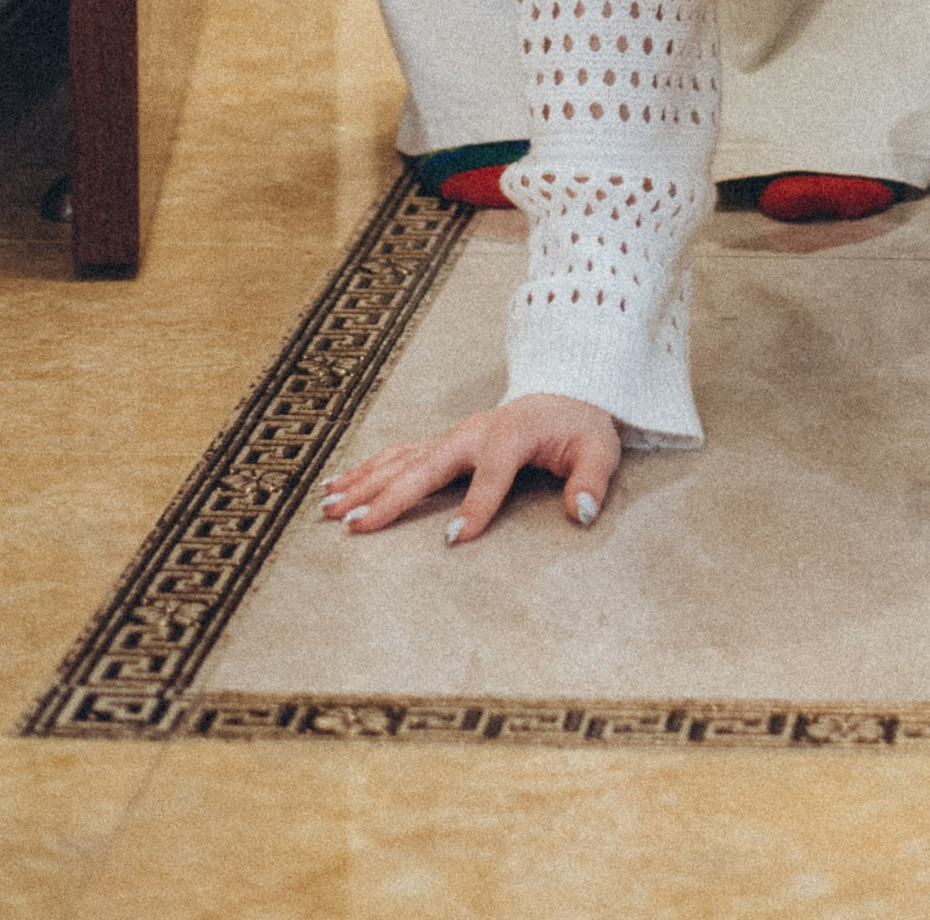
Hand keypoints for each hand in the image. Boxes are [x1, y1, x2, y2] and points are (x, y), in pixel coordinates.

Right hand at [318, 394, 619, 544]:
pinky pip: (400, 455)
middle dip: (391, 496)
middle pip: (428, 464)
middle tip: (355, 526)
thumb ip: (593, 480)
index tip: (456, 539)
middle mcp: (475, 431)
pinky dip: (368, 470)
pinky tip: (338, 486)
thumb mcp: (600, 448)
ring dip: (366, 483)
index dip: (477, 505)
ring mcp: (455, 436)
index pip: (492, 472)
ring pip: (403, 460)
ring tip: (329, 507)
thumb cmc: (581, 426)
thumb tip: (583, 512)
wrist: (566, 389)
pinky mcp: (444, 443)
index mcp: (512, 433)